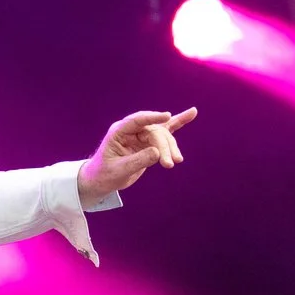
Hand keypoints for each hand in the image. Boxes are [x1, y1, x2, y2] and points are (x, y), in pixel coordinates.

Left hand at [79, 109, 196, 205]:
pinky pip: (166, 131)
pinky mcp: (149, 142)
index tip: (166, 116)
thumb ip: (138, 161)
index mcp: (119, 131)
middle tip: (170, 163)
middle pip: (154, 131)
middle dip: (164, 146)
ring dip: (171, 147)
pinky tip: (192, 113)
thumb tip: (157, 152)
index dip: (152, 117)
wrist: (102, 180)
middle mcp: (131, 130)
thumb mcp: (119, 170)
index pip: (137, 120)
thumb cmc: (105, 174)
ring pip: (162, 135)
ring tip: (176, 161)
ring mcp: (141, 135)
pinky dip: (178, 123)